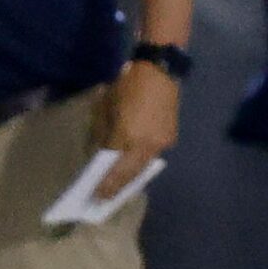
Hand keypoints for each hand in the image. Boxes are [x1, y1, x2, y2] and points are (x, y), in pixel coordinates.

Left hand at [91, 58, 179, 200]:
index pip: (113, 167)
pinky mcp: (170, 137)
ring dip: (130, 177)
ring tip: (117, 187)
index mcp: (128, 136)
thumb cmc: (126, 86)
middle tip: (105, 198)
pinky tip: (131, 168)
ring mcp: (162, 142)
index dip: (105, 183)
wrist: (159, 71)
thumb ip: (101, 134)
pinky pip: (151, 155)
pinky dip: (139, 163)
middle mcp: (147, 144)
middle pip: (130, 172)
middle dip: (118, 186)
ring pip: (143, 166)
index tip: (97, 196)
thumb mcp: (104, 108)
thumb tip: (99, 153)